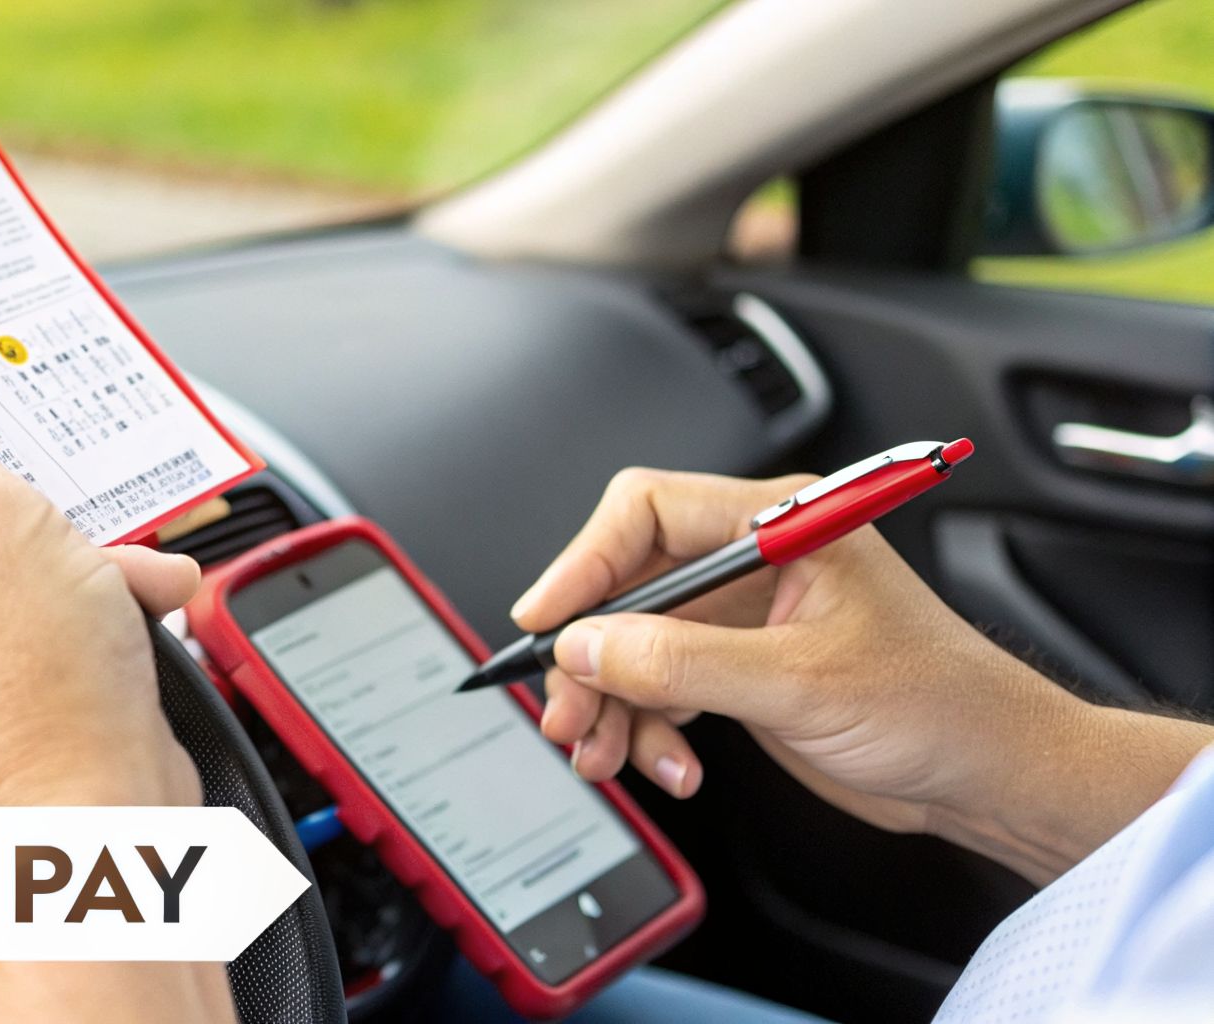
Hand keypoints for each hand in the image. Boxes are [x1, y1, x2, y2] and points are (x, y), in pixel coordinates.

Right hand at [514, 468, 1210, 882]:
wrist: (991, 775)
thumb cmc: (941, 704)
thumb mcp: (801, 683)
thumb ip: (685, 663)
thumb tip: (589, 645)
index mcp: (779, 524)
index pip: (647, 511)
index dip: (585, 561)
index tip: (546, 617)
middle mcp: (753, 561)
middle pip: (627, 588)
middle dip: (591, 657)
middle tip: (568, 714)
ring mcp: (743, 618)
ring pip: (633, 646)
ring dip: (611, 705)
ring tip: (608, 757)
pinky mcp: (740, 668)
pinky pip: (659, 688)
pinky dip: (649, 730)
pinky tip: (671, 766)